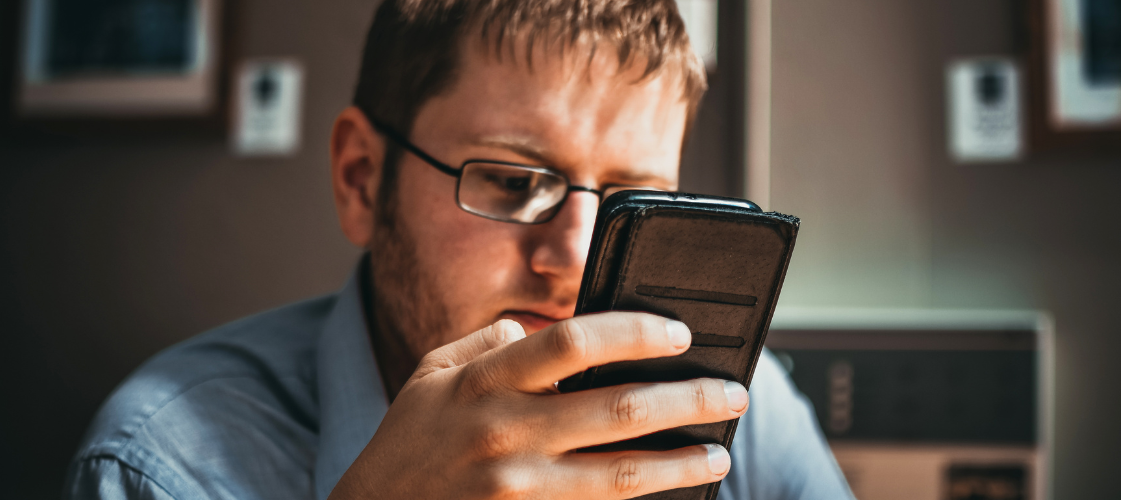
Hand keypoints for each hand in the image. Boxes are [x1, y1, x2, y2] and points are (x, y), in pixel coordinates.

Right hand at [328, 312, 749, 499]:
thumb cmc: (408, 442)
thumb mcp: (433, 374)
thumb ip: (490, 343)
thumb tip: (546, 330)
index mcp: (484, 381)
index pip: (573, 341)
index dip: (635, 332)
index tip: (678, 334)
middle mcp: (505, 433)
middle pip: (618, 409)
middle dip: (688, 399)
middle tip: (731, 392)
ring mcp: (518, 487)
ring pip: (622, 475)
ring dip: (682, 462)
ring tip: (719, 452)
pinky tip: (673, 493)